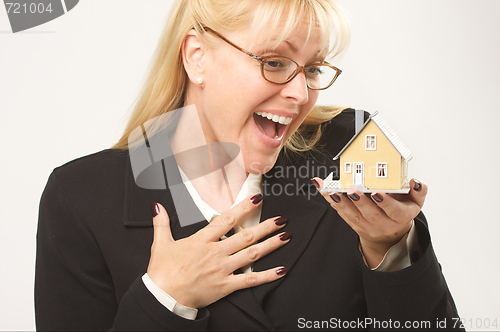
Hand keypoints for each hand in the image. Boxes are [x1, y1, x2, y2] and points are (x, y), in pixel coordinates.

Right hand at [147, 194, 289, 308]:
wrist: (163, 297)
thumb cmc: (162, 272)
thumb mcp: (161, 244)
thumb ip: (162, 223)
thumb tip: (157, 206)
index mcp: (202, 240)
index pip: (227, 219)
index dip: (244, 207)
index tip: (257, 199)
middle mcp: (215, 252)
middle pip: (246, 236)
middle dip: (266, 226)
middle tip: (281, 219)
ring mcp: (222, 269)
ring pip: (251, 254)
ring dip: (271, 245)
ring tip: (286, 236)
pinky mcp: (225, 286)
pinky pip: (249, 279)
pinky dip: (266, 276)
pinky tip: (280, 271)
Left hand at [313, 178, 426, 267]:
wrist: (391, 234)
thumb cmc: (402, 210)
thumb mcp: (415, 203)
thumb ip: (419, 191)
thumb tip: (417, 182)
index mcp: (400, 217)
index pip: (393, 211)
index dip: (385, 202)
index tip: (377, 192)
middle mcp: (383, 224)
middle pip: (371, 215)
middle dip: (360, 202)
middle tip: (352, 191)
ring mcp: (367, 227)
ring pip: (353, 216)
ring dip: (341, 203)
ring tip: (332, 191)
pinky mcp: (354, 225)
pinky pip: (342, 214)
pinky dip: (331, 202)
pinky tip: (324, 190)